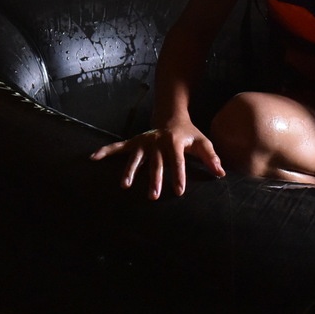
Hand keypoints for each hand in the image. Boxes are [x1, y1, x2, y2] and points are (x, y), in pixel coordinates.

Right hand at [89, 120, 224, 199]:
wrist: (171, 116)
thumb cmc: (189, 134)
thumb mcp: (202, 142)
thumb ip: (211, 157)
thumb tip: (221, 174)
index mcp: (175, 141)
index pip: (177, 160)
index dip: (179, 176)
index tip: (179, 192)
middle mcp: (157, 141)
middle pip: (156, 163)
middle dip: (154, 179)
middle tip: (152, 196)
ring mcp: (144, 141)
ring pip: (136, 158)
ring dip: (130, 171)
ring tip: (125, 186)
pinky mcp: (134, 142)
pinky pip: (118, 147)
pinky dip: (105, 152)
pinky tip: (93, 158)